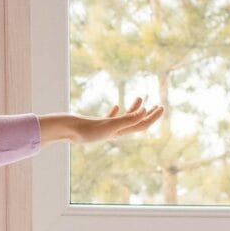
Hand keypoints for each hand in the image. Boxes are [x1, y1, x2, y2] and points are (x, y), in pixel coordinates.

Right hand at [51, 96, 165, 143]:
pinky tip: (117, 106)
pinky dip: (117, 112)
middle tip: (158, 105)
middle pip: (137, 123)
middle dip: (149, 114)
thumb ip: (127, 119)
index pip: (142, 124)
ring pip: (125, 119)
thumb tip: (145, 112)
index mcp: (120, 132)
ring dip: (134, 109)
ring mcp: (106, 128)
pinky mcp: (97, 124)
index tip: (162, 107)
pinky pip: (110, 119)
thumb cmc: (87, 130)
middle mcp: (116, 131)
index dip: (154, 117)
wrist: (67, 130)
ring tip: (140, 98)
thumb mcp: (110, 125)